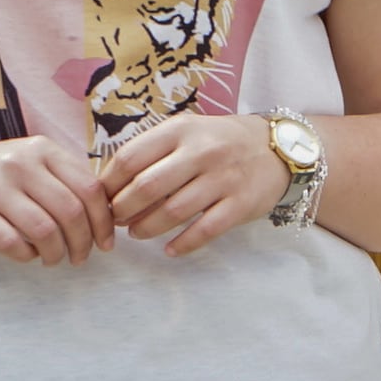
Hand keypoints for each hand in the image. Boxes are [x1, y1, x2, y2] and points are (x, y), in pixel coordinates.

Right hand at [0, 136, 110, 262]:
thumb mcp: (26, 164)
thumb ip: (61, 181)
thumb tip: (105, 216)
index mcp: (41, 149)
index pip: (90, 188)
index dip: (104, 221)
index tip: (105, 243)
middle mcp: (19, 163)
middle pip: (72, 212)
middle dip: (83, 243)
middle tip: (79, 258)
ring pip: (46, 231)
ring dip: (55, 253)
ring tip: (52, 259)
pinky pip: (13, 243)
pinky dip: (26, 256)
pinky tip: (24, 254)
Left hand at [102, 111, 294, 256]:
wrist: (277, 149)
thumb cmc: (221, 142)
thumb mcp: (186, 131)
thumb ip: (153, 150)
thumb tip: (111, 183)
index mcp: (180, 130)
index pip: (130, 158)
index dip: (109, 183)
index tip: (103, 198)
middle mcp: (202, 152)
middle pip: (147, 187)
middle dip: (123, 209)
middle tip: (117, 219)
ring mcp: (223, 179)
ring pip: (173, 211)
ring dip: (147, 228)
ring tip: (137, 232)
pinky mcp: (241, 204)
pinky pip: (205, 230)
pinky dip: (183, 244)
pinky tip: (170, 250)